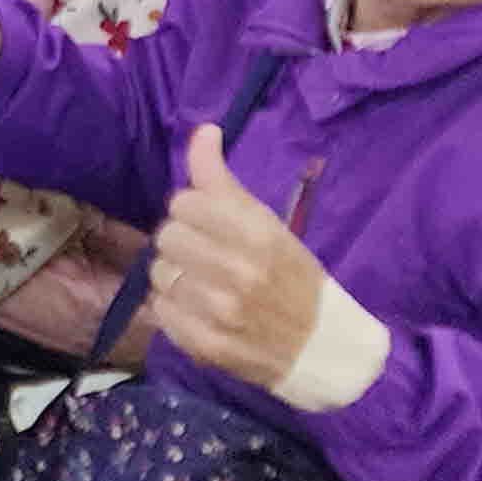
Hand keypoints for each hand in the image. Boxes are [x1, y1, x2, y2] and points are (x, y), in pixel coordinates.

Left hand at [149, 125, 329, 393]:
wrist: (322, 347)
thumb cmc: (293, 278)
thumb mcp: (267, 223)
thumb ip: (224, 182)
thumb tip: (203, 132)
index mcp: (258, 234)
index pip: (184, 202)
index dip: (192, 211)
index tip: (210, 224)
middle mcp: (238, 270)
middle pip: (166, 235)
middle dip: (182, 242)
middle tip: (207, 255)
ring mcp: (220, 310)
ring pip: (159, 272)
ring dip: (175, 276)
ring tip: (203, 285)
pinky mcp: (204, 344)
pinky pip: (160, 309)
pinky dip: (173, 308)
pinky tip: (199, 310)